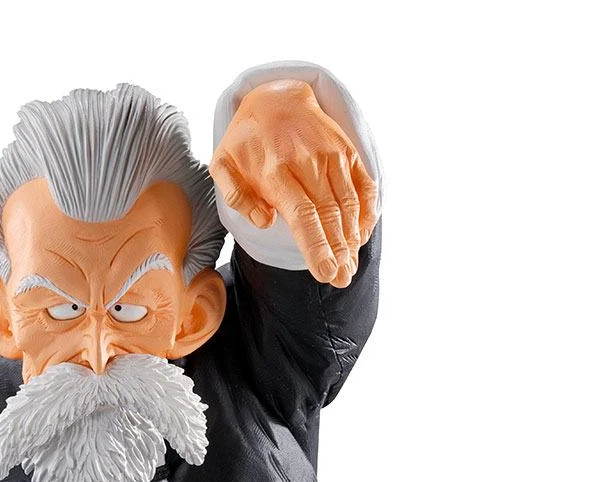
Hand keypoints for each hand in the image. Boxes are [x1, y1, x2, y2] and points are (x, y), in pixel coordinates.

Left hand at [210, 79, 379, 286]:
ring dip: (352, 239)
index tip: (326, 273)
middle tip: (342, 279)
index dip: (316, 247)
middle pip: (329, 216)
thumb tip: (264, 222)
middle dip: (338, 252)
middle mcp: (308, 163)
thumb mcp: (222, 166)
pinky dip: (366, 213)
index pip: (302, 216)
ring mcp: (332, 156)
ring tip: (350, 267)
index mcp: (276, 172)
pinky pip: (363, 186)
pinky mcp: (347, 152)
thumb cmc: (245, 141)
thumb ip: (236, 197)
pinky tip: (361, 237)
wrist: (275, 95)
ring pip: (348, 205)